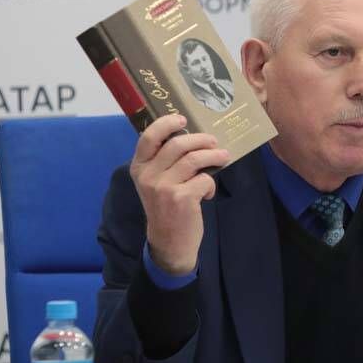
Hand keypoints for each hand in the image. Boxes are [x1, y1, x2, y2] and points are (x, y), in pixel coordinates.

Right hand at [129, 114, 230, 275]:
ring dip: (214, 155)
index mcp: (139, 168)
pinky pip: (204, 179)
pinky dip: (211, 183)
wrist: (169, 243)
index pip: (149, 137)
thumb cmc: (166, 209)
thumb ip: (165, 162)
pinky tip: (208, 192)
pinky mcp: (181, 198)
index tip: (183, 119)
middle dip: (201, 140)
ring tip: (224, 157)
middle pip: (178, 144)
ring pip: (194, 159)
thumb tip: (191, 136)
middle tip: (214, 142)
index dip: (167, 123)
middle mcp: (148, 175)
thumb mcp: (156, 183)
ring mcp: (163, 187)